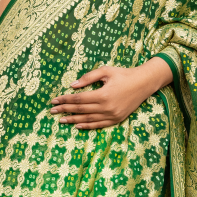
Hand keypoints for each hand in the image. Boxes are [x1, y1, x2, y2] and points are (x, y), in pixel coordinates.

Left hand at [50, 60, 171, 129]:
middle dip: (65, 110)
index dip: (65, 100)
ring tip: (61, 120)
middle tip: (52, 111)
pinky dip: (87, 126)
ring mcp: (112, 115)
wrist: (144, 83)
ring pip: (88, 120)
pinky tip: (77, 126)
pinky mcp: (117, 119)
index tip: (54, 101)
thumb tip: (72, 85)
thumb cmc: (124, 74)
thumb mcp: (106, 71)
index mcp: (103, 95)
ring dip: (73, 120)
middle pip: (80, 110)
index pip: (78, 99)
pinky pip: (98, 125)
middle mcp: (106, 107)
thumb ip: (88, 77)